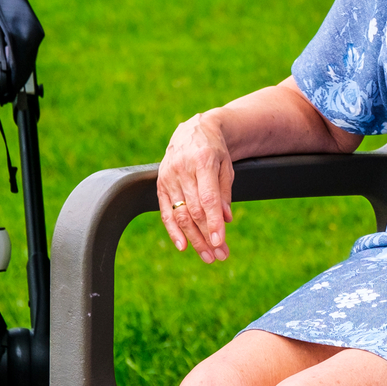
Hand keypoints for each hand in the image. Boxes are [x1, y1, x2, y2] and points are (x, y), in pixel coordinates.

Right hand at [156, 108, 236, 262]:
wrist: (194, 130)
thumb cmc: (214, 149)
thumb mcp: (226, 165)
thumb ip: (225, 192)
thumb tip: (226, 220)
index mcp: (202, 161)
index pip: (207, 198)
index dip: (213, 222)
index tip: (220, 242)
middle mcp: (182, 169)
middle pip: (194, 210)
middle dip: (207, 236)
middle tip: (219, 255)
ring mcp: (169, 177)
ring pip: (180, 214)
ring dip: (194, 238)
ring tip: (208, 256)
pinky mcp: (160, 184)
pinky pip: (165, 211)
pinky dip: (173, 231)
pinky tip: (183, 246)